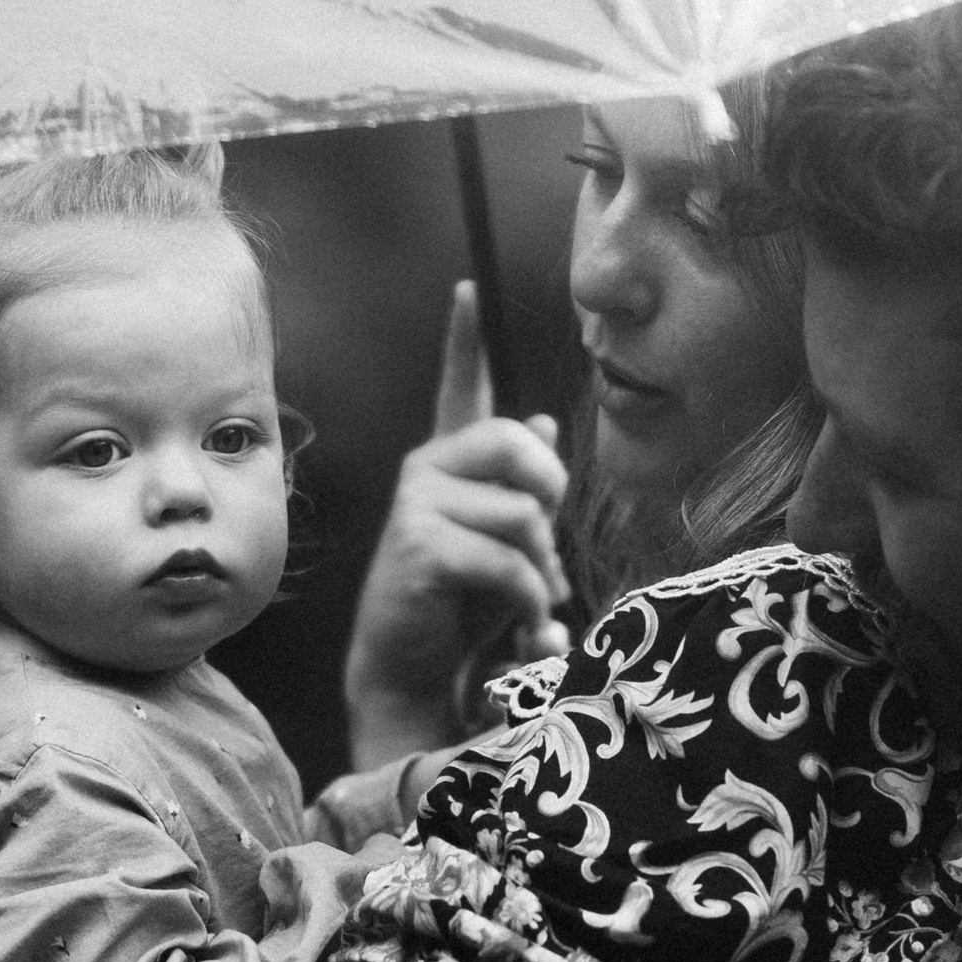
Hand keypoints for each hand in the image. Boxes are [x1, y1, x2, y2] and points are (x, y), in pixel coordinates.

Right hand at [343, 282, 570, 764]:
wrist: (412, 673)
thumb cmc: (460, 608)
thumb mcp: (502, 542)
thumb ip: (519, 488)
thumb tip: (542, 422)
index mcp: (448, 465)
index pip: (460, 389)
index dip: (465, 340)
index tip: (467, 288)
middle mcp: (426, 471)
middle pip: (518, 445)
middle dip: (549, 498)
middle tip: (543, 550)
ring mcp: (418, 505)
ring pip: (523, 513)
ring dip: (543, 570)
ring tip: (531, 603)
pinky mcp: (420, 546)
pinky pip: (509, 560)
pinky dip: (530, 602)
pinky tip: (523, 628)